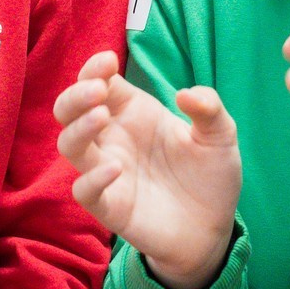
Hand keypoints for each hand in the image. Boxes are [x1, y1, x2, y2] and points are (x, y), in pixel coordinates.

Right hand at [54, 51, 241, 288]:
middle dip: (75, 96)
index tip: (108, 60)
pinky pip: (84, 190)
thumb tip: (186, 94)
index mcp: (132, 113)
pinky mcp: (108, 206)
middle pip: (70, 110)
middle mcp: (112, 139)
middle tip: (96, 90)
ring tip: (101, 116)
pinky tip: (116, 169)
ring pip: (69, 145)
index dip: (94, 69)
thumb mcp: (220, 136)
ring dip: (78, 128)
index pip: (98, 83)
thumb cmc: (210, 176)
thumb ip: (209, 109)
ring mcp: (106, 172)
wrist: (213, 228)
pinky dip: (93, 179)